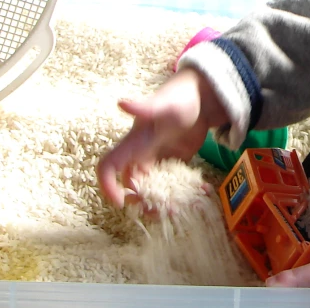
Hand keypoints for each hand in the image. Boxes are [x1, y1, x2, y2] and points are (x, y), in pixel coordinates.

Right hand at [96, 68, 227, 208]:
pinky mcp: (176, 162)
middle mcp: (142, 154)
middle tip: (157, 212)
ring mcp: (159, 159)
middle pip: (131, 184)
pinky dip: (179, 192)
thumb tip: (121, 103)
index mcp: (133, 143)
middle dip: (140, 201)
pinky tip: (196, 196)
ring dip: (159, 201)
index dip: (108, 185)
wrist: (201, 96)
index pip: (108, 167)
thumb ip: (144, 107)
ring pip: (151, 187)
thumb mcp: (162, 105)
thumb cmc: (178, 97)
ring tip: (176, 210)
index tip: (120, 202)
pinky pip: (172, 182)